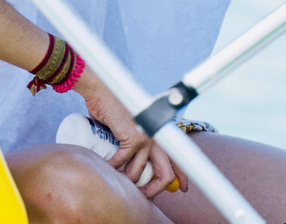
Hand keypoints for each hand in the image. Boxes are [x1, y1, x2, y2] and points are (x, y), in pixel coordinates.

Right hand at [74, 66, 187, 197]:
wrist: (103, 90)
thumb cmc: (114, 107)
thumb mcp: (132, 124)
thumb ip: (139, 139)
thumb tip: (138, 163)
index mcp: (159, 130)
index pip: (178, 158)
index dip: (182, 176)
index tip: (182, 189)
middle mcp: (157, 134)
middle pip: (166, 173)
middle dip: (154, 189)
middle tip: (143, 195)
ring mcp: (147, 136)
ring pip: (139, 173)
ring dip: (127, 179)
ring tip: (118, 177)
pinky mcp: (133, 138)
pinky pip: (122, 162)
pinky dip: (113, 167)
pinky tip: (107, 165)